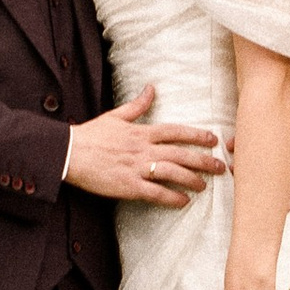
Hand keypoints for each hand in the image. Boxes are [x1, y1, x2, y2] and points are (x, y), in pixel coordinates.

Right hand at [66, 82, 222, 206]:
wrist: (68, 153)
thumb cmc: (91, 135)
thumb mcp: (115, 116)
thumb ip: (137, 105)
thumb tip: (151, 88)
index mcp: (141, 132)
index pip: (175, 132)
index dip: (196, 135)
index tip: (213, 139)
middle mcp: (143, 149)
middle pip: (180, 154)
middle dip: (203, 160)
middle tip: (221, 167)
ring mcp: (137, 168)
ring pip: (172, 173)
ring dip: (191, 180)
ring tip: (204, 186)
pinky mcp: (128, 186)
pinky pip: (155, 193)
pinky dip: (171, 198)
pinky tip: (183, 202)